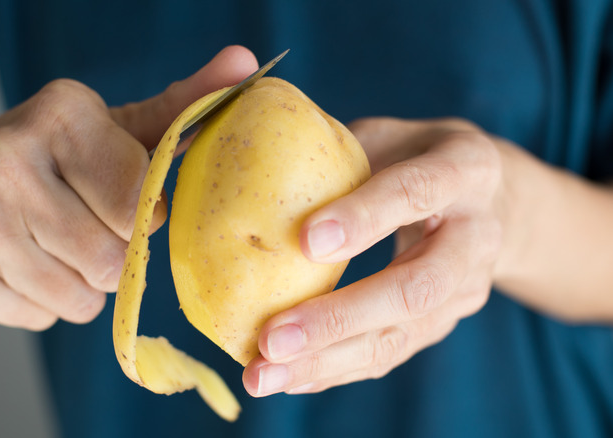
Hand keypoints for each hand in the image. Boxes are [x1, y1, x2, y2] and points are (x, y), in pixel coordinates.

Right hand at [0, 46, 257, 329]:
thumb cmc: (58, 153)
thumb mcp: (120, 125)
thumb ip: (184, 105)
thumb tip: (246, 65)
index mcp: (57, 117)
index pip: (138, 203)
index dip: (144, 215)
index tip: (126, 200)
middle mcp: (3, 163)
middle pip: (109, 261)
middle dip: (115, 256)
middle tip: (91, 227)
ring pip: (76, 300)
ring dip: (82, 285)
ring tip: (57, 244)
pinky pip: (38, 319)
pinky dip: (44, 303)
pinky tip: (24, 261)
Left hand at [243, 117, 504, 395]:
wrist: (492, 200)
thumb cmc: (418, 155)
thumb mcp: (391, 134)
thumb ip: (342, 151)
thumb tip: (260, 165)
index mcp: (465, 168)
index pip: (417, 191)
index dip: (365, 217)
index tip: (305, 241)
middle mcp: (476, 235)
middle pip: (416, 287)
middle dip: (339, 318)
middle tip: (272, 339)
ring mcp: (466, 289)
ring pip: (400, 335)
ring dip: (327, 361)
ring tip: (263, 376)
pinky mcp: (443, 322)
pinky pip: (390, 353)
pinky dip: (335, 370)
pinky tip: (288, 378)